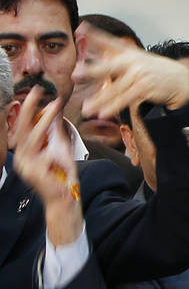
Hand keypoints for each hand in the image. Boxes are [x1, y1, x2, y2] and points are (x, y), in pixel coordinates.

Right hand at [12, 87, 82, 245]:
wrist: (65, 197)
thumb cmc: (63, 174)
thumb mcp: (60, 148)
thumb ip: (55, 132)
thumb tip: (54, 110)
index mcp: (26, 151)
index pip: (25, 126)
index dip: (29, 109)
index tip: (37, 92)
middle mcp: (22, 157)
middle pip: (23, 128)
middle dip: (28, 108)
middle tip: (35, 91)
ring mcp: (25, 165)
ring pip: (33, 138)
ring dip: (44, 121)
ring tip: (54, 107)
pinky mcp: (33, 174)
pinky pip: (45, 155)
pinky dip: (55, 151)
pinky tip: (61, 155)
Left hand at [74, 24, 188, 117]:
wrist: (179, 80)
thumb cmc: (152, 70)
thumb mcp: (135, 59)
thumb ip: (113, 57)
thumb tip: (92, 59)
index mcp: (128, 52)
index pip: (109, 41)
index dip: (94, 34)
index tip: (80, 28)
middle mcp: (133, 61)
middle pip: (109, 67)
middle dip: (91, 71)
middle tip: (75, 74)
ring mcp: (140, 75)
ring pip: (116, 89)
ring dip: (100, 100)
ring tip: (86, 109)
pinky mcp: (146, 88)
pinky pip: (127, 99)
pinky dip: (114, 107)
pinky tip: (104, 113)